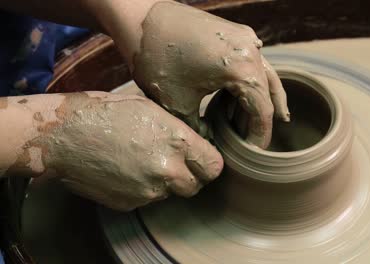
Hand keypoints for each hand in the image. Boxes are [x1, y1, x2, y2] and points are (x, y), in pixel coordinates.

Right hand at [41, 92, 222, 210]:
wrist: (64, 135)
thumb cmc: (105, 112)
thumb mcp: (151, 108)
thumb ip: (178, 131)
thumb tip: (195, 143)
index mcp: (177, 142)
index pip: (214, 167)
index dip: (209, 163)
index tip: (202, 158)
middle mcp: (167, 170)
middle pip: (195, 186)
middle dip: (190, 176)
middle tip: (175, 161)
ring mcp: (147, 191)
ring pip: (170, 193)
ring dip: (164, 182)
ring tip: (143, 160)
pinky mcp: (129, 203)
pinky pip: (147, 199)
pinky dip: (142, 188)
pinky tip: (127, 169)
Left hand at [132, 1, 289, 147]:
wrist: (140, 17)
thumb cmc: (156, 58)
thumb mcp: (177, 104)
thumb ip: (199, 130)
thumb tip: (209, 146)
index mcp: (242, 68)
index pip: (263, 111)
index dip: (259, 135)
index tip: (253, 153)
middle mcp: (251, 50)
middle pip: (268, 93)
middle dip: (260, 120)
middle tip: (253, 142)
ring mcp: (245, 38)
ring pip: (264, 76)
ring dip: (260, 101)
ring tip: (255, 124)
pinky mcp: (235, 33)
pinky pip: (252, 62)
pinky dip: (251, 83)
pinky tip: (242, 97)